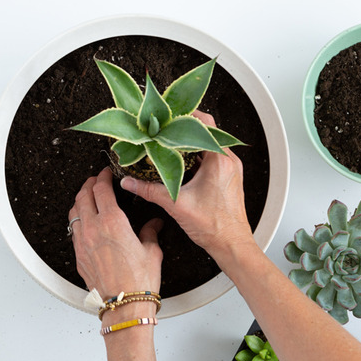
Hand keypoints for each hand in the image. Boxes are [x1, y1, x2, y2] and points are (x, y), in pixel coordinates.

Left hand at [68, 167, 163, 299]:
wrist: (124, 305)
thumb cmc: (138, 282)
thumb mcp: (151, 251)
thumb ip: (150, 232)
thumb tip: (154, 225)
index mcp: (112, 222)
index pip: (101, 189)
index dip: (103, 177)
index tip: (106, 173)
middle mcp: (93, 229)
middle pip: (83, 195)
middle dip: (89, 184)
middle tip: (95, 181)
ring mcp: (82, 242)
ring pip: (74, 212)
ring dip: (80, 200)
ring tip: (87, 197)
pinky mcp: (78, 256)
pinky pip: (73, 230)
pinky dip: (77, 219)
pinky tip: (84, 221)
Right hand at [119, 111, 256, 260]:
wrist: (231, 245)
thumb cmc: (214, 227)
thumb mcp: (176, 204)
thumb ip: (149, 190)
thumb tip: (129, 182)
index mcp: (220, 161)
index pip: (205, 123)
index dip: (186, 115)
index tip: (169, 115)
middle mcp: (228, 161)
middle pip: (205, 133)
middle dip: (183, 129)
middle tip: (164, 129)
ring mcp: (230, 169)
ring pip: (208, 146)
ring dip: (190, 144)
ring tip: (169, 144)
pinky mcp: (228, 178)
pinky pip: (212, 158)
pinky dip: (196, 156)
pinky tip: (181, 163)